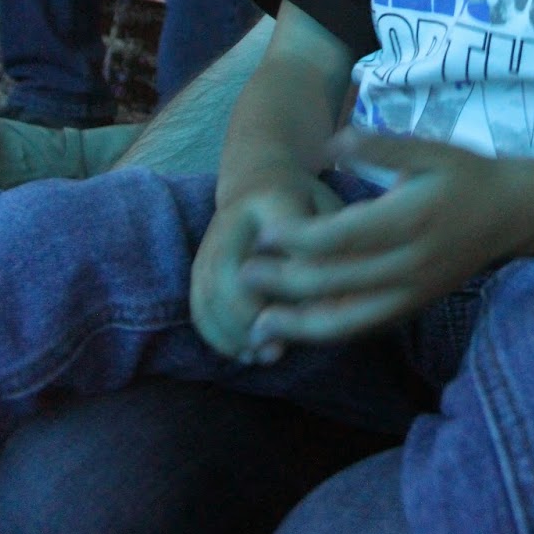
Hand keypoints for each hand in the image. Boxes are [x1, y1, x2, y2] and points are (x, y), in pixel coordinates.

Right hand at [190, 172, 342, 361]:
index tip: (316, 313)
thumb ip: (334, 246)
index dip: (296, 280)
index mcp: (273, 198)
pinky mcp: (199, 262)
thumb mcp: (329, 209)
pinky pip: (198, 303)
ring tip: (263, 355)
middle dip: (251, 316)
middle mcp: (232, 218)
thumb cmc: (305, 202)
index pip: (284, 244)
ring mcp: (210, 240)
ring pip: (209, 293)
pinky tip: (243, 352)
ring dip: (234, 332)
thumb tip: (335, 300)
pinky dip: (216, 334)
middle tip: (277, 348)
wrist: (258, 178)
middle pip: (230, 272)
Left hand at [239, 131, 533, 347]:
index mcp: (410, 219)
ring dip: (299, 325)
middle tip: (244, 275)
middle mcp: (410, 264)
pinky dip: (328, 333)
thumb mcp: (429, 147)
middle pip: (336, 282)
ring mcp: (413, 293)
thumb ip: (379, 145)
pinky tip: (299, 330)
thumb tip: (331, 142)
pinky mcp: (413, 307)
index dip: (295, 240)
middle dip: (284, 282)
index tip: (261, 234)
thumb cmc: (466, 174)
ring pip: (348, 321)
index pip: (340, 239)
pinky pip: (365, 327)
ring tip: (258, 325)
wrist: (513, 214)